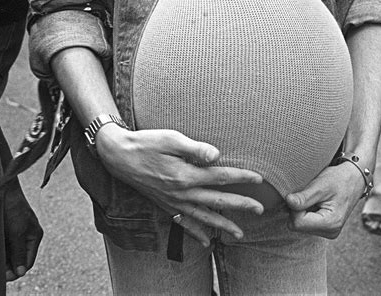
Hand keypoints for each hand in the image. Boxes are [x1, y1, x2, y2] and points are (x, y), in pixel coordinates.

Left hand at [4, 181, 43, 280]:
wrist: (4, 189)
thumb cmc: (14, 208)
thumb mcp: (17, 232)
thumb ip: (19, 252)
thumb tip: (21, 272)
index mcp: (35, 236)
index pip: (28, 262)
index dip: (17, 270)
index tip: (5, 275)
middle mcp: (27, 236)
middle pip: (19, 259)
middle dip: (10, 265)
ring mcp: (18, 233)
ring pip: (12, 254)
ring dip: (4, 259)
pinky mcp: (9, 230)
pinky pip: (6, 246)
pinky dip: (1, 251)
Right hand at [96, 126, 263, 245]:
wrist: (119, 156)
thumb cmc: (146, 143)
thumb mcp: (171, 138)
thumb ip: (195, 148)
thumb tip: (217, 156)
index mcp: (186, 175)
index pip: (220, 177)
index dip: (241, 176)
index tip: (259, 178)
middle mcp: (182, 193)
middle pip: (217, 200)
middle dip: (240, 205)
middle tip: (260, 210)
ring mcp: (173, 202)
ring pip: (203, 217)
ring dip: (223, 225)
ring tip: (240, 234)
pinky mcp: (165, 205)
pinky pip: (184, 224)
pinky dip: (196, 233)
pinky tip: (205, 242)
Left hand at [286, 162, 365, 238]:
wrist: (354, 179)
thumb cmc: (339, 179)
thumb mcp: (321, 185)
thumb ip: (304, 197)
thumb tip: (288, 201)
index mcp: (330, 223)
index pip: (297, 222)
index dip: (295, 207)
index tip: (303, 193)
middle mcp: (330, 232)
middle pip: (297, 226)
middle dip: (297, 209)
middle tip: (308, 194)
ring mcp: (328, 232)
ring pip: (300, 225)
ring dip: (302, 210)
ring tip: (314, 198)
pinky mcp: (325, 229)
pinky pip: (306, 223)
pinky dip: (306, 212)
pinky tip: (315, 203)